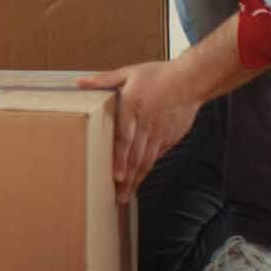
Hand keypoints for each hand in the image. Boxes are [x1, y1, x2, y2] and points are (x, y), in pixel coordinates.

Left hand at [77, 60, 202, 204]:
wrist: (192, 80)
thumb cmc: (159, 75)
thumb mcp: (128, 73)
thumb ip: (103, 80)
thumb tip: (79, 83)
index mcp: (133, 107)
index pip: (125, 138)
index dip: (121, 159)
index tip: (117, 176)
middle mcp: (147, 124)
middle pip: (136, 156)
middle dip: (127, 179)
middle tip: (118, 196)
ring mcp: (160, 133)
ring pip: (147, 160)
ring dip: (137, 179)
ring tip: (126, 195)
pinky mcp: (170, 138)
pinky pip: (157, 156)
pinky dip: (147, 169)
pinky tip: (140, 179)